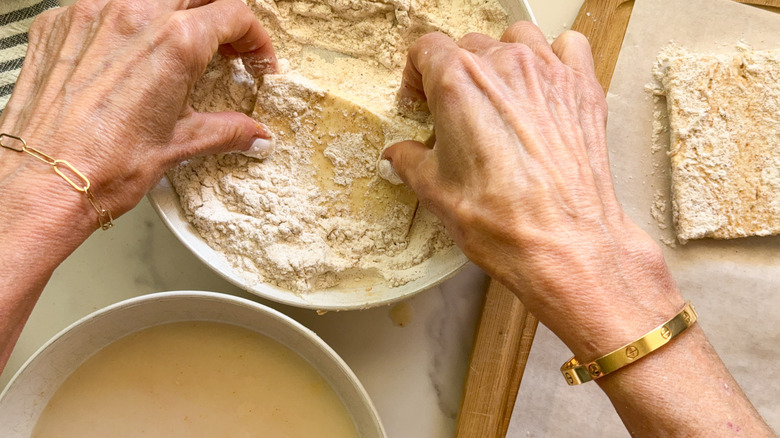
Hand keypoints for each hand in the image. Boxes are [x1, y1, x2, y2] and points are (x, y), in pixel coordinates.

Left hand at [0, 0, 274, 236]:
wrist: (42, 182)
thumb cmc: (102, 166)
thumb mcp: (179, 145)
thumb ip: (226, 130)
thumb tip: (252, 134)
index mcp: (173, 43)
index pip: (233, 14)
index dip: (255, 37)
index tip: (255, 59)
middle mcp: (132, 16)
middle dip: (219, 18)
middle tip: (226, 47)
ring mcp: (91, 14)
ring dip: (173, 15)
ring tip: (177, 48)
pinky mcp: (59, 24)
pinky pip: (103, 6)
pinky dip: (126, 24)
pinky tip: (129, 55)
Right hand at [384, 23, 683, 357]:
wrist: (563, 244)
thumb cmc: (501, 220)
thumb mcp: (436, 192)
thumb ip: (410, 161)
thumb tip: (397, 154)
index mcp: (457, 84)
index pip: (427, 48)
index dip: (417, 73)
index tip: (419, 98)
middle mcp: (503, 66)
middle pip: (470, 45)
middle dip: (456, 72)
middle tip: (456, 109)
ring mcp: (547, 73)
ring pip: (518, 38)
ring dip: (503, 57)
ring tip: (500, 92)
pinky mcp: (581, 88)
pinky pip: (569, 47)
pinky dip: (555, 58)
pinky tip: (546, 87)